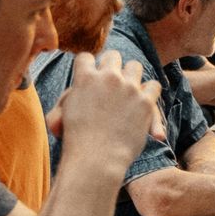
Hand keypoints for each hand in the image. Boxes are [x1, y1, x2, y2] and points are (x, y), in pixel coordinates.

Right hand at [48, 51, 163, 170]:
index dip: (88, 66)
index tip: (91, 75)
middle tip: (111, 80)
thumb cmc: (76, 142)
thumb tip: (74, 91)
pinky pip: (153, 85)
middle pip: (113, 56)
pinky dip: (149, 92)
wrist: (96, 159)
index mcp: (85, 78)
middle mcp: (108, 77)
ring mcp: (129, 88)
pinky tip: (144, 101)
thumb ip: (65, 101)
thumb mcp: (60, 118)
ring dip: (132, 76)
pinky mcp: (145, 101)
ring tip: (129, 89)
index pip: (85, 57)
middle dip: (111, 66)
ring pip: (135, 66)